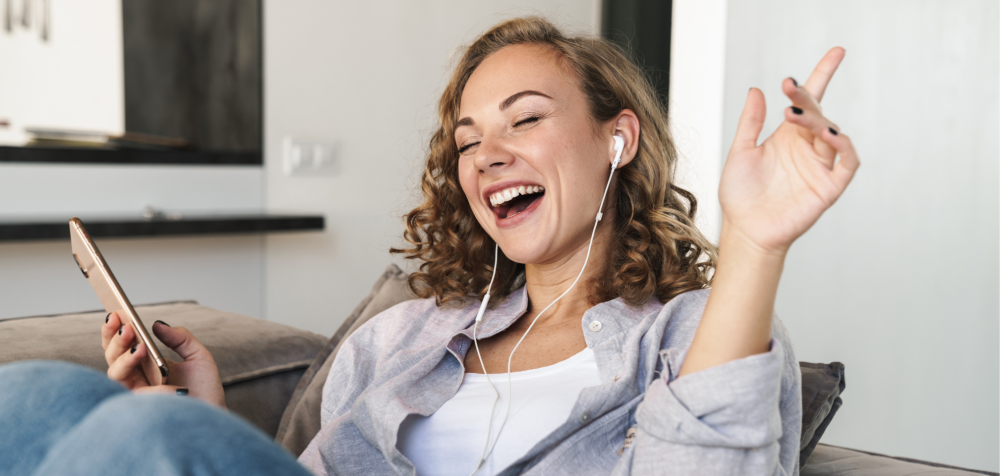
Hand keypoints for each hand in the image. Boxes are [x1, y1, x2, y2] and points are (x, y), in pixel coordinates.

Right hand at [102, 311, 225, 408]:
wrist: (214, 415)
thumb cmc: (206, 390)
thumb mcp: (198, 356)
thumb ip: (179, 338)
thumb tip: (156, 324)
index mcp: (148, 365)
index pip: (125, 346)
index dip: (116, 330)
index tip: (117, 312)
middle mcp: (138, 378)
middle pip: (112, 357)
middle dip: (113, 338)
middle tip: (122, 322)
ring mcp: (137, 392)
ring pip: (114, 372)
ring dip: (121, 354)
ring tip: (135, 340)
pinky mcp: (140, 406)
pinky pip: (128, 388)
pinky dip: (134, 370)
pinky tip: (144, 357)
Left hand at [719, 47, 859, 254]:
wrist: (745, 231)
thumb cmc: (741, 196)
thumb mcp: (740, 152)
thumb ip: (750, 123)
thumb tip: (756, 90)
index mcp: (788, 137)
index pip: (810, 101)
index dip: (823, 76)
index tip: (836, 53)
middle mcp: (807, 148)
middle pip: (818, 114)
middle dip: (807, 97)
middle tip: (790, 88)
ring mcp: (820, 167)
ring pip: (833, 134)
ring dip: (820, 120)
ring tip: (798, 115)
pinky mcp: (829, 187)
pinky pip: (847, 163)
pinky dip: (844, 147)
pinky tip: (830, 134)